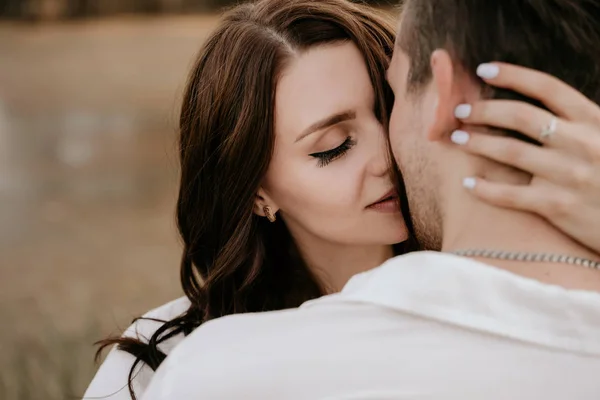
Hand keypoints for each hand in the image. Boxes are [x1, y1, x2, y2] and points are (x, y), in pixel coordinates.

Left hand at [452, 62, 599, 253]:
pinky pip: (511, 194)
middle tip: (460, 111)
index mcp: (594, 121)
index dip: (513, 75)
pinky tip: (468, 183)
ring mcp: (568, 175)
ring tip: (456, 138)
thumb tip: (540, 105)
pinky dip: (486, 188)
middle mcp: (581, 143)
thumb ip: (579, 123)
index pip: (547, 88)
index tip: (484, 70)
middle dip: (484, 110)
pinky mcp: (558, 206)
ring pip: (510, 152)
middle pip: (520, 116)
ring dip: (477, 143)